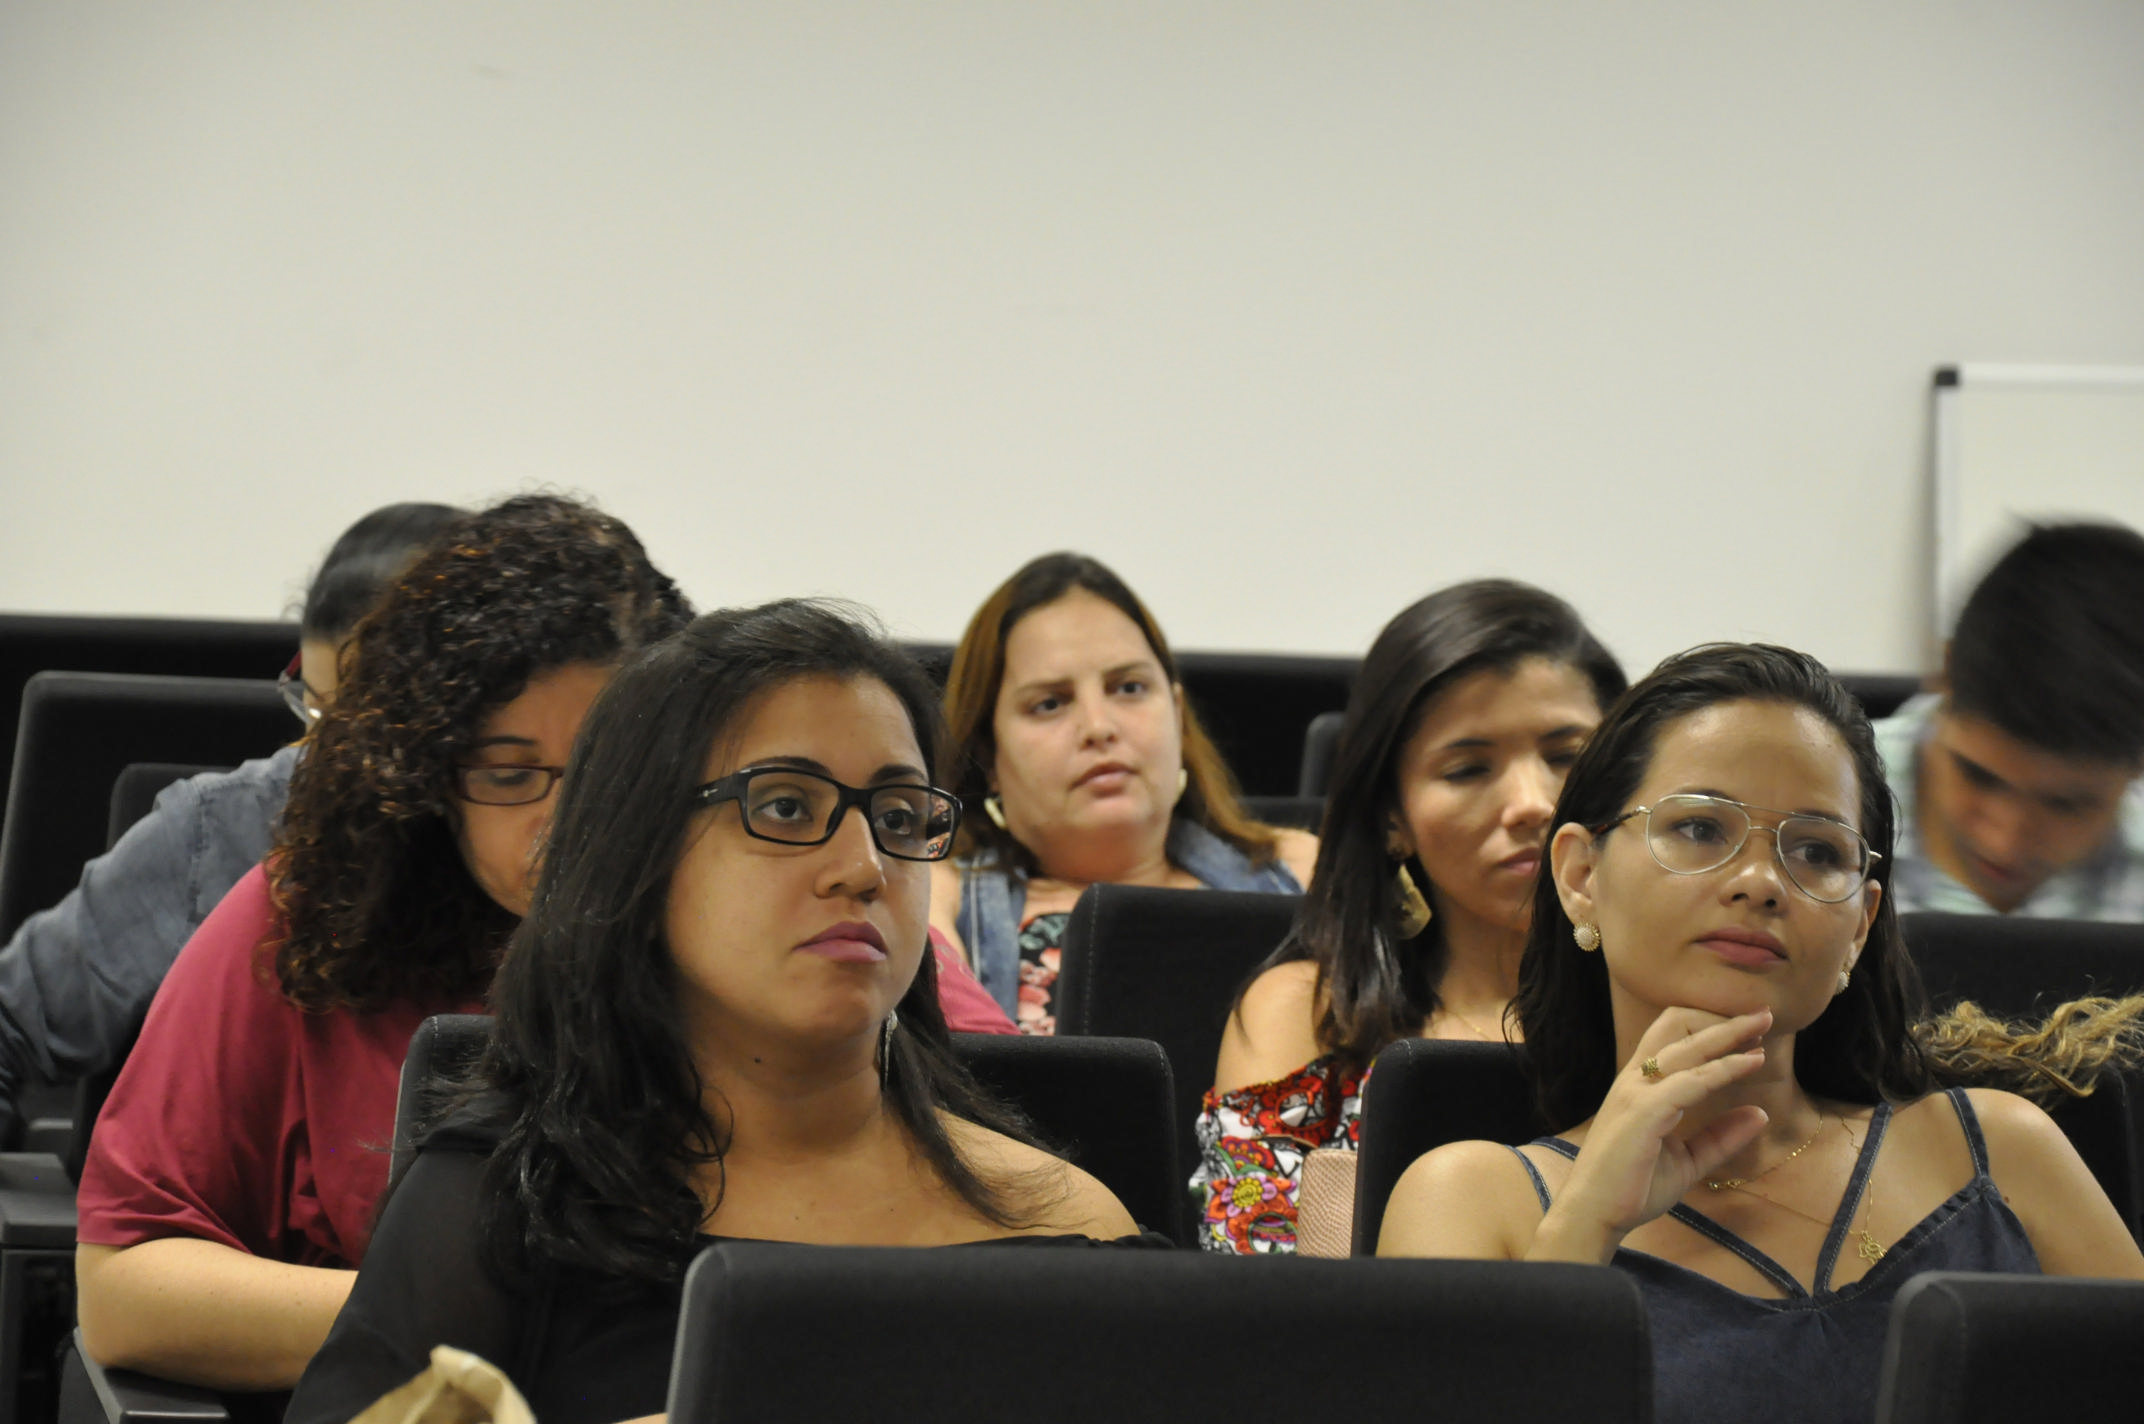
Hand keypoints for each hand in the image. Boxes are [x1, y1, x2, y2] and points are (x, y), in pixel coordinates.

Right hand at [1541, 1007, 1772, 1251]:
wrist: (1594, 1214)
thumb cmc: (1633, 1187)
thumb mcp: (1688, 1160)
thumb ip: (1720, 1136)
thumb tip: (1760, 1113)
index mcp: (1640, 1087)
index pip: (1673, 1040)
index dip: (1712, 1029)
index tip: (1751, 1032)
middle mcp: (1635, 1080)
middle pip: (1679, 1029)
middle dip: (1723, 1021)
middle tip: (1763, 1014)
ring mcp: (1637, 1093)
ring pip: (1687, 1048)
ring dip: (1728, 1036)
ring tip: (1763, 1028)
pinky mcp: (1644, 1111)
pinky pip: (1691, 1081)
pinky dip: (1723, 1069)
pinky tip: (1750, 1064)